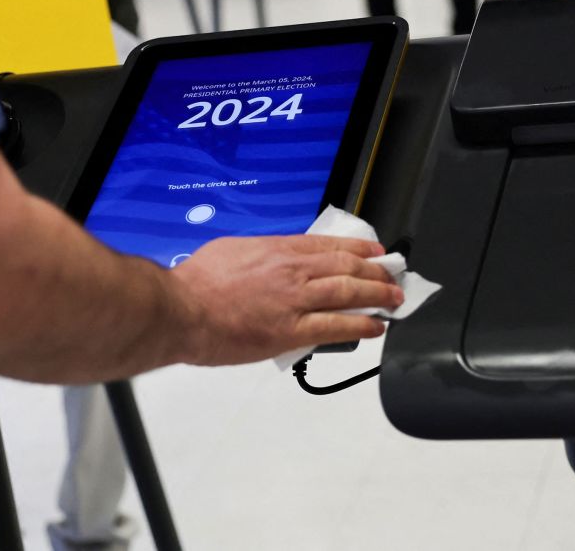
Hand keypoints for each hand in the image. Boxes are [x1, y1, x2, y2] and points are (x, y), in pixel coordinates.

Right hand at [166, 234, 402, 366]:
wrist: (181, 309)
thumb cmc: (196, 282)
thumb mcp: (229, 250)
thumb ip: (257, 254)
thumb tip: (270, 259)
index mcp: (275, 249)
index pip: (327, 244)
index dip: (356, 246)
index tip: (373, 249)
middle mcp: (291, 271)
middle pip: (346, 265)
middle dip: (375, 270)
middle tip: (391, 274)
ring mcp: (294, 301)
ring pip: (348, 292)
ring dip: (377, 294)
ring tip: (393, 298)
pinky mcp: (290, 331)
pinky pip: (336, 326)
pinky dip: (361, 325)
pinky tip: (376, 326)